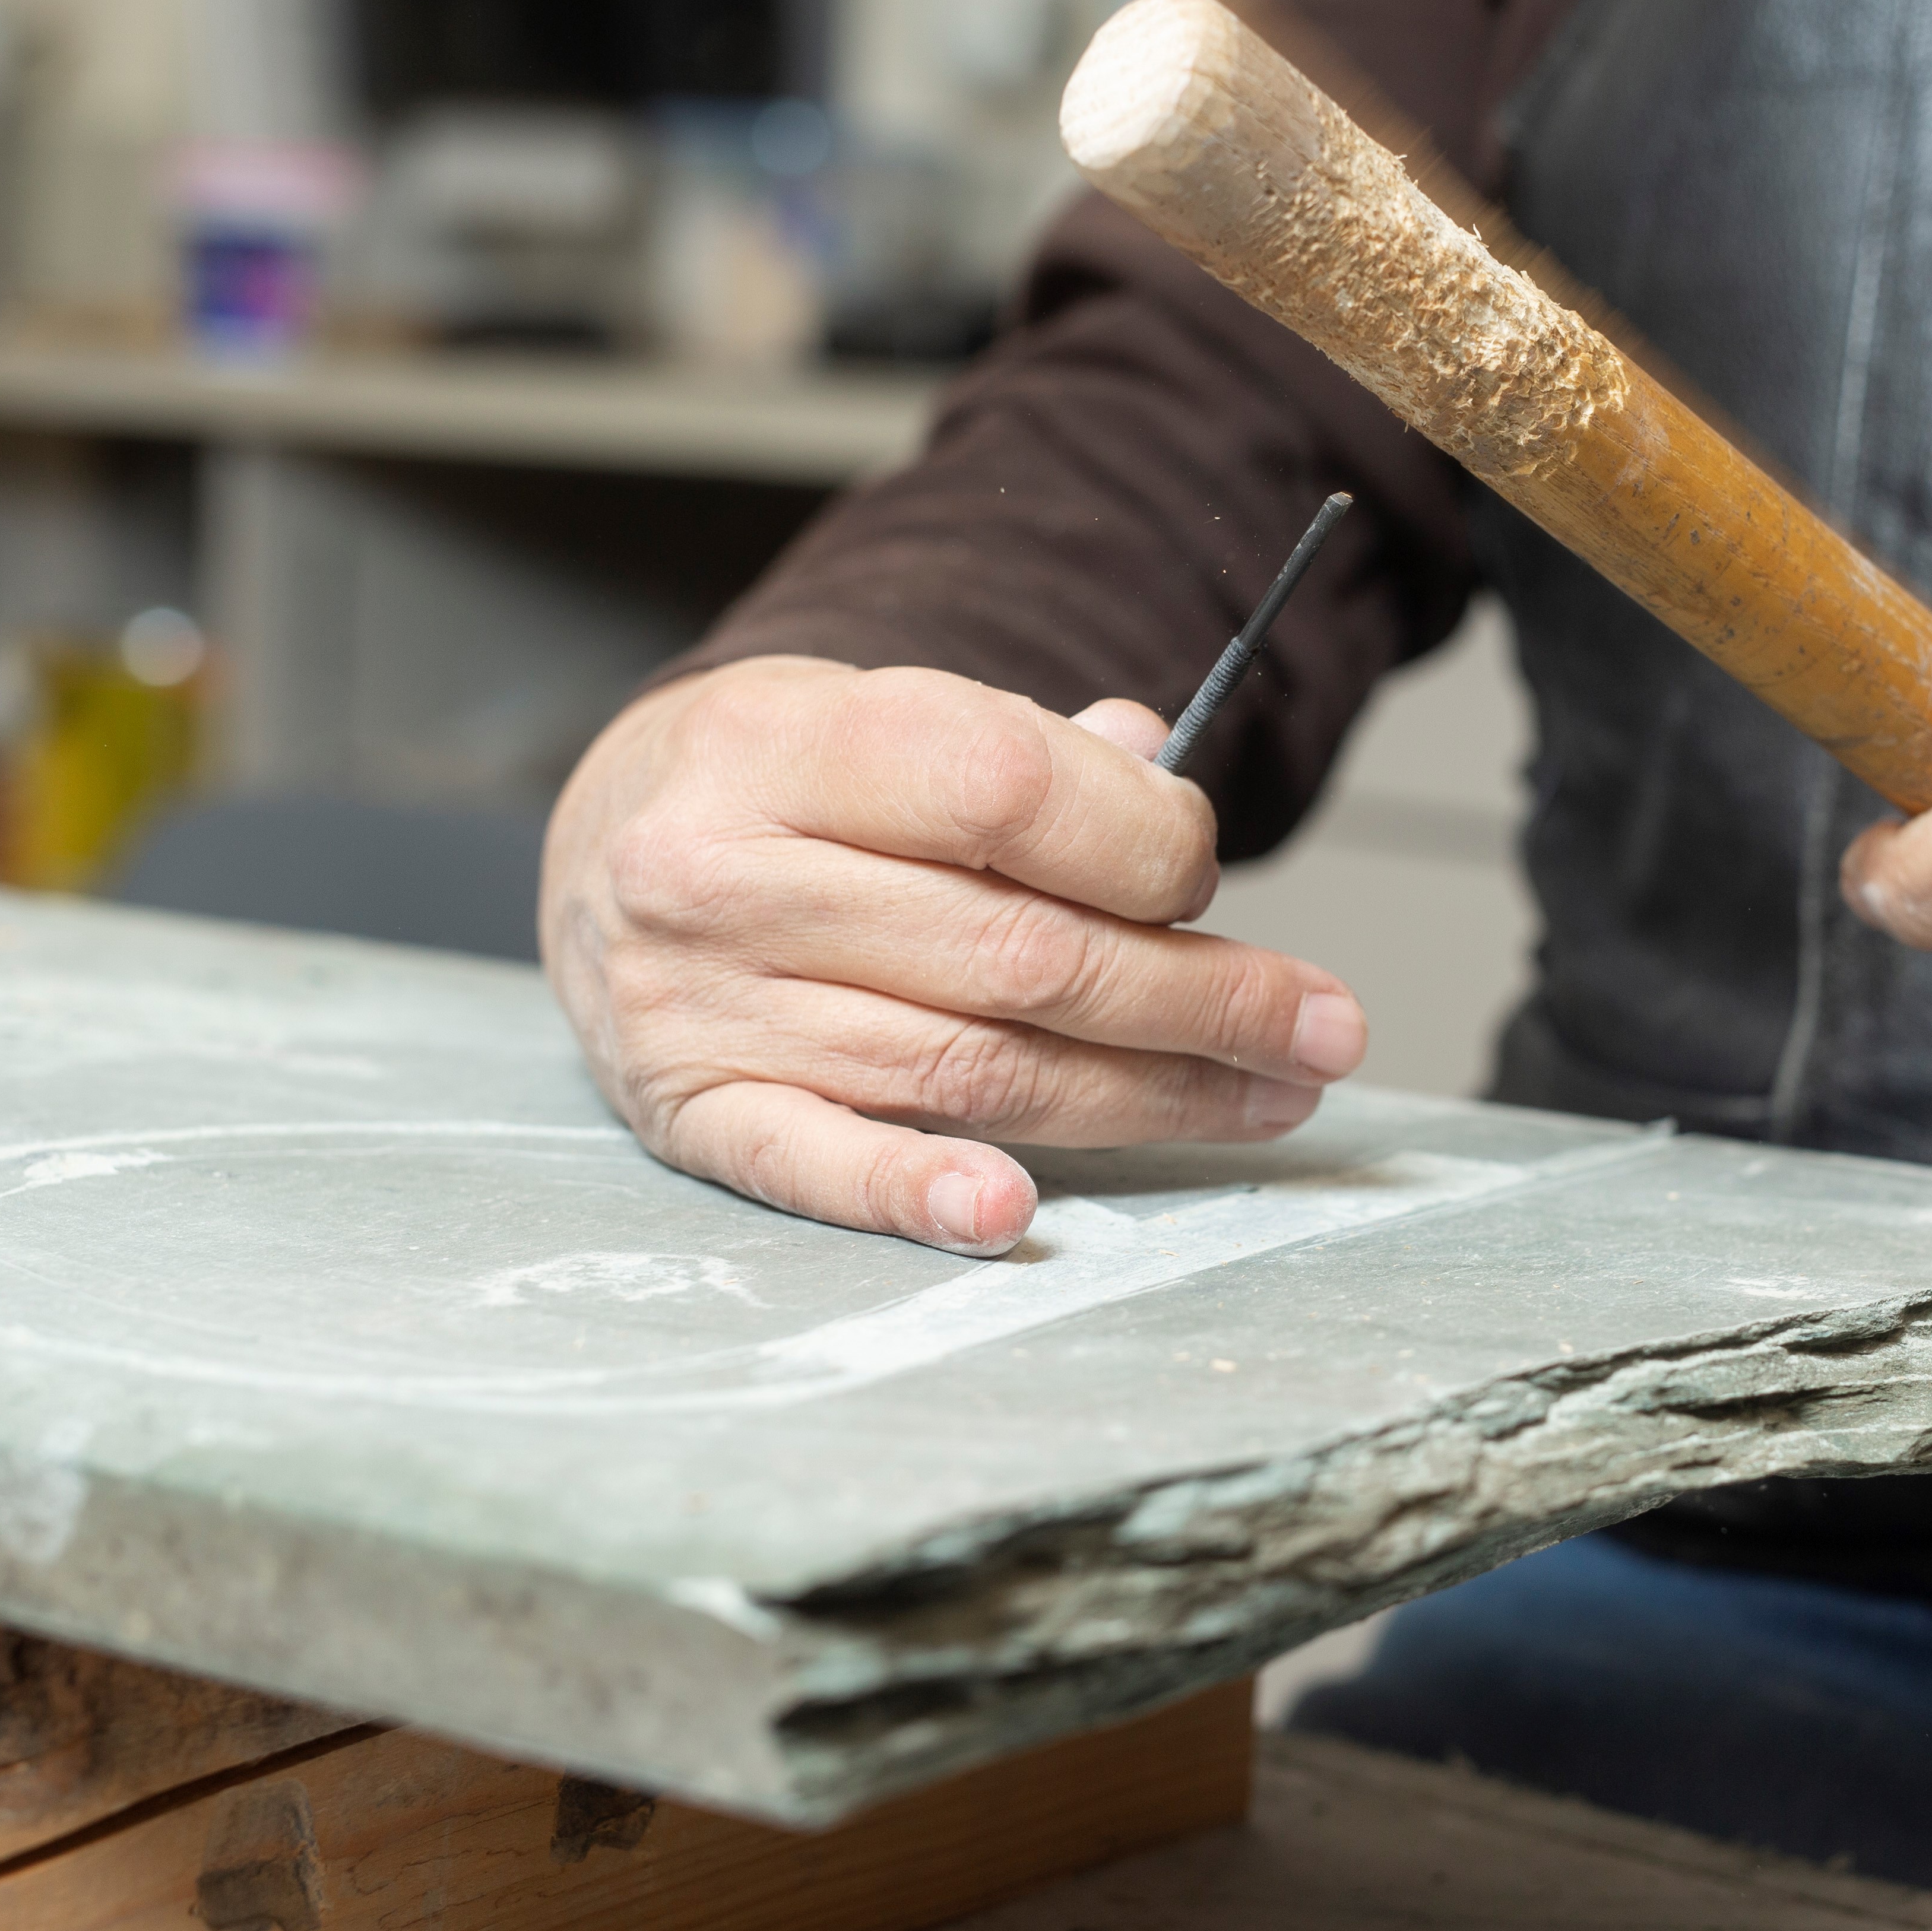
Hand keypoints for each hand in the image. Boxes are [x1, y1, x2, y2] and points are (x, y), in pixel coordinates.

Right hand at [544, 656, 1367, 1254]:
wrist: (605, 843)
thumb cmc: (791, 784)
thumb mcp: (885, 716)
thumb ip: (1025, 751)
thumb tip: (1160, 773)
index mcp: (784, 740)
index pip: (1011, 791)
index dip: (1146, 844)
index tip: (1206, 879)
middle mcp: (725, 872)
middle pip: (1020, 953)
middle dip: (1205, 999)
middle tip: (1326, 1029)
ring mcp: (700, 1004)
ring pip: (971, 1067)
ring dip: (1147, 1096)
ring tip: (1266, 1098)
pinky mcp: (689, 1112)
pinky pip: (818, 1166)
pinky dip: (918, 1196)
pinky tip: (1014, 1214)